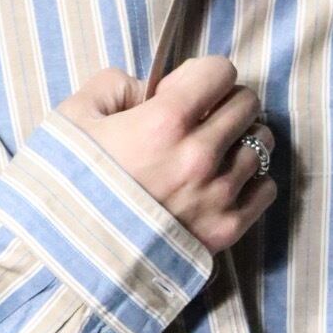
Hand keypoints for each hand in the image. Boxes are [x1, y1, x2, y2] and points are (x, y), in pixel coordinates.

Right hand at [57, 55, 277, 255]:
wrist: (66, 261)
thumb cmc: (67, 188)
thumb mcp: (73, 119)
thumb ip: (114, 86)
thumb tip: (149, 89)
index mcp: (165, 120)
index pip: (220, 71)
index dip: (203, 75)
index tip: (185, 93)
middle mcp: (200, 155)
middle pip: (247, 104)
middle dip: (225, 103)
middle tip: (202, 121)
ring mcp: (217, 195)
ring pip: (261, 145)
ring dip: (242, 140)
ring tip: (215, 154)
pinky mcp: (225, 231)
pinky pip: (266, 190)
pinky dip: (253, 182)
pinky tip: (226, 185)